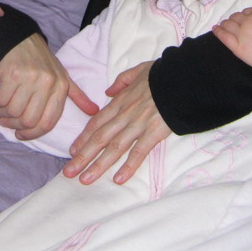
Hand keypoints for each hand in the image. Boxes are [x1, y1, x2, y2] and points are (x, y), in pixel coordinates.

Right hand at [0, 34, 98, 140]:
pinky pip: (1, 99)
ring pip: (13, 111)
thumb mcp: (62, 76)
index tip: (21, 135)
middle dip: (14, 126)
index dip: (32, 134)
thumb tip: (93, 112)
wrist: (21, 38)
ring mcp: (30, 78)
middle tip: (6, 122)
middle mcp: (47, 83)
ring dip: (2, 115)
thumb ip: (77, 96)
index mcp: (61, 87)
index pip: (48, 122)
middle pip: (28, 120)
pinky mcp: (13, 73)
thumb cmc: (42, 62)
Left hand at [63, 61, 170, 184]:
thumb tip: (108, 91)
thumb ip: (121, 81)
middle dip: (83, 156)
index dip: (83, 138)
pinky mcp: (154, 132)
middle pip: (100, 138)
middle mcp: (125, 115)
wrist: (183, 77)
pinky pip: (139, 152)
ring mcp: (138, 125)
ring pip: (114, 147)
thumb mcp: (138, 71)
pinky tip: (118, 179)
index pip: (97, 122)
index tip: (72, 151)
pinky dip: (128, 166)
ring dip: (98, 165)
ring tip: (85, 179)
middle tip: (69, 172)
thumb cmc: (163, 74)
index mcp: (121, 101)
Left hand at [212, 0, 251, 84]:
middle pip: (235, 17)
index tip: (246, 20)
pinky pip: (224, 37)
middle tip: (234, 24)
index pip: (246, 11)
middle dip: (234, 19)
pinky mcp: (238, 49)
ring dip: (225, 24)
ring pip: (228, 25)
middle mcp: (248, 23)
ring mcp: (242, 36)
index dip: (245, 15)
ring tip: (222, 25)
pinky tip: (215, 29)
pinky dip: (218, 31)